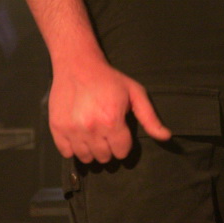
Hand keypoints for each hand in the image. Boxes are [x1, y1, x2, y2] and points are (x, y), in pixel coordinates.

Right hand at [48, 57, 171, 162]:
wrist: (78, 65)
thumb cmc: (109, 79)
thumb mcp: (135, 93)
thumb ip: (150, 118)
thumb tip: (166, 137)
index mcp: (112, 121)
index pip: (121, 152)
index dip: (123, 143)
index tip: (120, 132)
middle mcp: (91, 129)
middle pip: (104, 157)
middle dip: (108, 147)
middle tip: (107, 131)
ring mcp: (72, 130)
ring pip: (86, 158)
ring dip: (92, 149)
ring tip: (94, 133)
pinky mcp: (57, 129)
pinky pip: (67, 153)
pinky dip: (74, 148)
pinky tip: (80, 134)